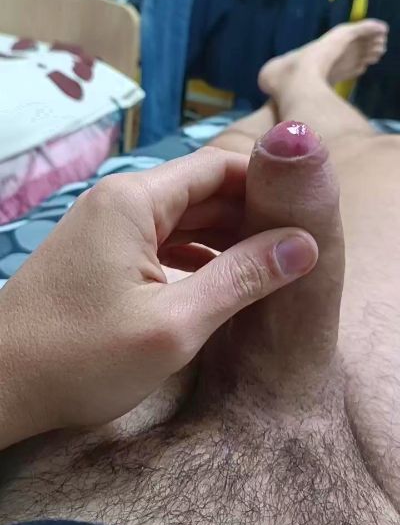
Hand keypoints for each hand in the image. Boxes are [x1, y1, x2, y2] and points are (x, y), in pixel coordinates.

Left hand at [0, 148, 317, 447]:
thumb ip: (242, 279)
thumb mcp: (174, 324)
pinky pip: (161, 242)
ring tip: (271, 269)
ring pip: (183, 219)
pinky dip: (196, 257)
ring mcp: (108, 228)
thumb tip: (303, 246)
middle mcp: (121, 202)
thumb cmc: (80, 357)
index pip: (218, 167)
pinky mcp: (102, 255)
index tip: (306, 214)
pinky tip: (222, 283)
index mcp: (135, 200)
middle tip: (299, 249)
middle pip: (202, 191)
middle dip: (251, 216)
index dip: (266, 185)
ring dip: (226, 240)